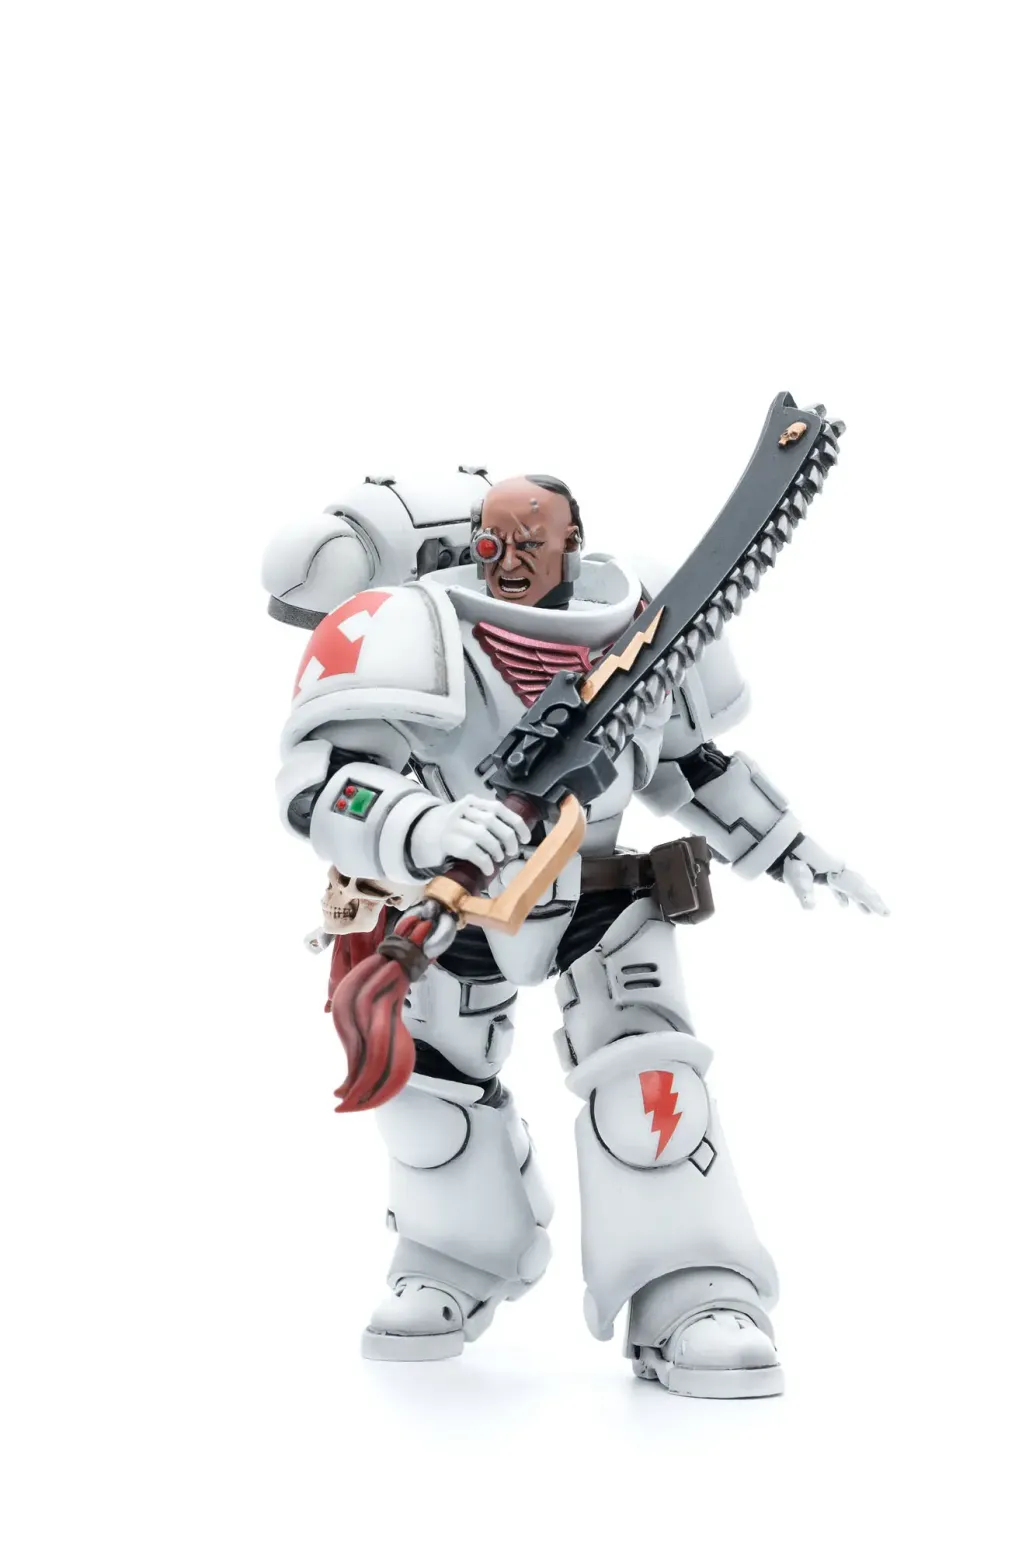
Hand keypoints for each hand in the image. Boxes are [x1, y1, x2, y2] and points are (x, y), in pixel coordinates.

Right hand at [409, 793, 531, 876]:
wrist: (425, 830)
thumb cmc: (455, 826)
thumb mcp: (470, 815)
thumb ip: (488, 818)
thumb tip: (516, 836)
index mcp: (474, 801)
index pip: (500, 808)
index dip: (517, 824)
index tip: (525, 837)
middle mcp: (464, 809)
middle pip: (493, 821)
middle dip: (508, 839)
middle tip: (511, 851)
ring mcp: (454, 824)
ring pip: (482, 835)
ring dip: (496, 850)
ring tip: (498, 858)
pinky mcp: (448, 840)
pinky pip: (472, 851)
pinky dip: (485, 862)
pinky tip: (488, 868)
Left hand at [783, 858, 888, 914]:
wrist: (782, 843)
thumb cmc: (792, 860)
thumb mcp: (798, 878)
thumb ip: (804, 893)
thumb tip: (809, 908)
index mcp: (837, 870)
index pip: (859, 889)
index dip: (872, 901)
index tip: (885, 913)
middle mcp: (838, 869)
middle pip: (860, 886)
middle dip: (872, 900)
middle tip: (886, 914)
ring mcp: (831, 869)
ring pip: (851, 885)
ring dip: (861, 898)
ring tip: (868, 913)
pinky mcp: (822, 870)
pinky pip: (839, 884)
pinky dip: (844, 895)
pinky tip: (843, 906)